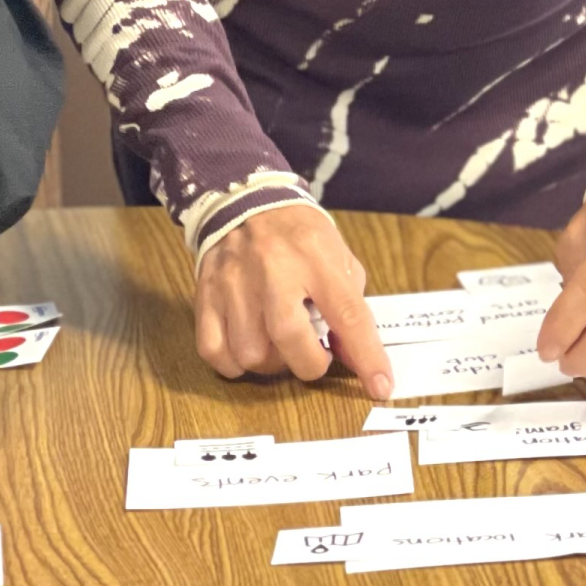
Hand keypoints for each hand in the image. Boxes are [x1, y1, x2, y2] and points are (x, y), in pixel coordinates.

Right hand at [191, 202, 390, 400]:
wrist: (243, 200)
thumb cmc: (298, 235)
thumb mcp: (337, 259)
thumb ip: (350, 307)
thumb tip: (355, 359)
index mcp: (315, 258)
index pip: (347, 314)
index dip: (367, 356)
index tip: (379, 385)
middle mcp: (273, 271)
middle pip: (290, 339)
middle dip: (309, 364)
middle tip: (314, 357)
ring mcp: (234, 284)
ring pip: (250, 353)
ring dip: (272, 364)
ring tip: (279, 348)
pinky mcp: (206, 296)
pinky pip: (214, 351)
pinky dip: (234, 364)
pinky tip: (248, 350)